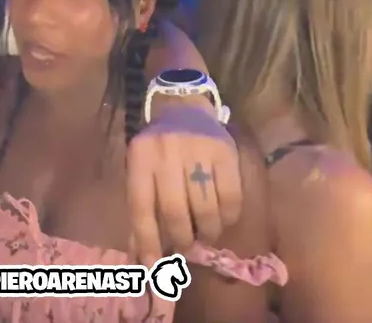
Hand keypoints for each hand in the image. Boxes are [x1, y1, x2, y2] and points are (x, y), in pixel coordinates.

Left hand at [127, 106, 240, 266]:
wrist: (183, 105)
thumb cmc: (157, 147)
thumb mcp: (140, 169)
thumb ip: (140, 207)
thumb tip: (141, 255)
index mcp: (140, 158)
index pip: (141, 207)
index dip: (147, 241)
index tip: (153, 266)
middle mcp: (166, 153)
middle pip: (175, 211)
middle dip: (182, 238)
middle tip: (187, 245)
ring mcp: (197, 150)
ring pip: (205, 207)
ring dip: (207, 231)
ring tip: (206, 233)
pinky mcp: (225, 151)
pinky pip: (231, 196)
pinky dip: (228, 216)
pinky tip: (223, 217)